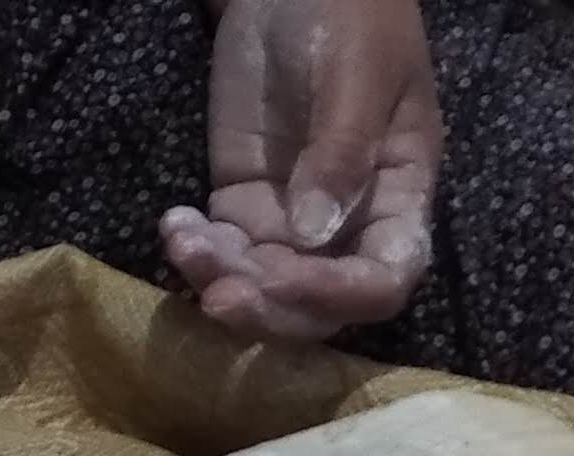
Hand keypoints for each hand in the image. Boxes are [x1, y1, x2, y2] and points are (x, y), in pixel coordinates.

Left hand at [161, 0, 442, 343]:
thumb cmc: (348, 14)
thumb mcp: (354, 73)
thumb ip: (341, 151)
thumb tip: (314, 233)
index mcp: (398, 194)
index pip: (383, 278)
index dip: (338, 296)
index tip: (283, 283)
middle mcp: (349, 222)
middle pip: (317, 303)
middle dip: (268, 308)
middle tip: (218, 294)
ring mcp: (292, 218)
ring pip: (262, 285)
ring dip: (221, 279)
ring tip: (184, 243)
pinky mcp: (243, 204)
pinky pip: (222, 252)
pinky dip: (195, 252)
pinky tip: (175, 225)